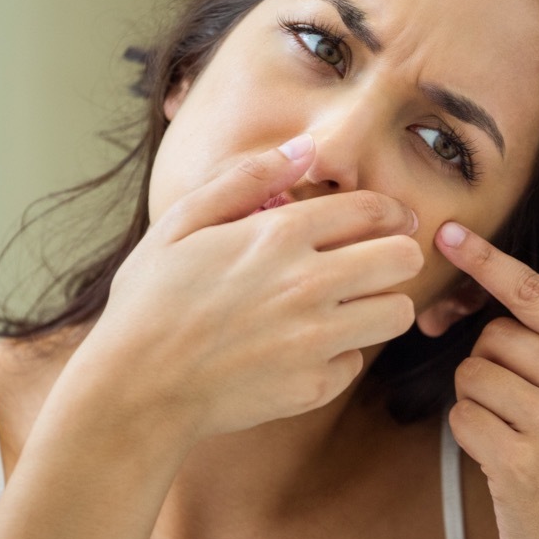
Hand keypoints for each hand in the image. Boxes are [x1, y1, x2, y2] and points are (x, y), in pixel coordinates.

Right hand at [67, 134, 422, 443]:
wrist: (135, 389)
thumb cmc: (150, 302)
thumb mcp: (182, 223)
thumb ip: (247, 178)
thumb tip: (304, 149)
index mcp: (278, 235)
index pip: (372, 210)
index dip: (391, 212)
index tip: (393, 221)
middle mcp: (308, 284)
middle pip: (403, 258)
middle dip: (395, 256)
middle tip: (374, 264)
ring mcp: (315, 339)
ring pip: (398, 312)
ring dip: (380, 306)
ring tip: (349, 308)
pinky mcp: (314, 386)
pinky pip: (356, 363)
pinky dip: (337, 357)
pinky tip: (302, 352)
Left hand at [434, 221, 538, 538]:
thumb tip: (464, 304)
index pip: (535, 292)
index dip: (487, 261)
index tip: (449, 232)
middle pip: (493, 335)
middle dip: (488, 366)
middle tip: (515, 410)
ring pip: (472, 373)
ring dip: (477, 405)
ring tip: (515, 439)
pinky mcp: (521, 459)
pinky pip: (462, 416)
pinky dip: (469, 436)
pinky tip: (501, 463)